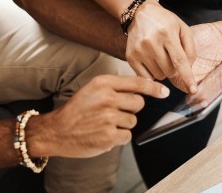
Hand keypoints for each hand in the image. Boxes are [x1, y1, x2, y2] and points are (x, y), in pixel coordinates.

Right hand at [26, 75, 167, 157]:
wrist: (57, 130)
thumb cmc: (77, 110)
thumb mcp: (93, 89)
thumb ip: (115, 87)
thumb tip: (142, 91)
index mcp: (103, 83)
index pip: (136, 83)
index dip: (153, 88)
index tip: (164, 92)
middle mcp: (107, 98)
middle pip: (139, 103)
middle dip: (131, 109)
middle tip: (115, 112)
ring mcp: (108, 117)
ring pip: (133, 121)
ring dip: (123, 125)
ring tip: (105, 124)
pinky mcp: (108, 135)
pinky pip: (127, 136)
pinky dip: (119, 137)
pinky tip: (104, 134)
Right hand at [125, 1, 197, 92]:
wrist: (139, 13)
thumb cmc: (164, 21)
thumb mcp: (182, 27)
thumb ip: (190, 47)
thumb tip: (189, 69)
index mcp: (167, 33)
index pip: (179, 60)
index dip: (187, 77)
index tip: (193, 90)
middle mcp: (151, 42)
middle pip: (170, 71)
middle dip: (174, 68)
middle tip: (170, 56)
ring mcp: (139, 50)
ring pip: (159, 76)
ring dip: (163, 70)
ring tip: (159, 56)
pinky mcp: (130, 56)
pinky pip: (146, 77)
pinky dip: (151, 73)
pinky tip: (151, 61)